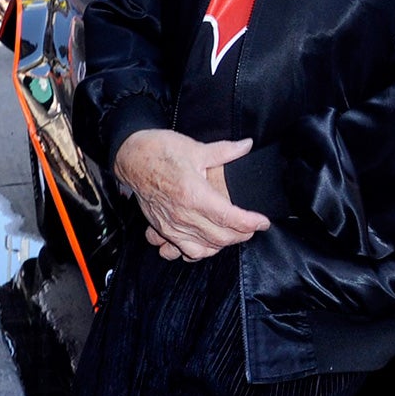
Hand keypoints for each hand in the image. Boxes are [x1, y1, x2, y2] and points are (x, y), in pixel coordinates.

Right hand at [112, 131, 268, 260]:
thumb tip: (248, 144)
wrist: (131, 157)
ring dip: (224, 244)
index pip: (230, 218)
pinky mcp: (162, 229)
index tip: (263, 221)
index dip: (251, 222)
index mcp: (193, 194)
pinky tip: (210, 243)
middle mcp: (182, 214)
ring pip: (205, 248)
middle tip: (253, 226)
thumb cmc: (161, 151)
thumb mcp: (196, 149)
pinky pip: (184, 251)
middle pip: (221, 237)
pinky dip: (201, 251)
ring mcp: (170, 225)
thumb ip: (226, 151)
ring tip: (236, 233)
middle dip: (242, 234)